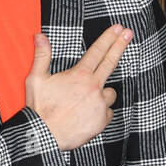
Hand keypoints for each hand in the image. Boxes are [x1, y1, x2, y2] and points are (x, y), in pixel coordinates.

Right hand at [23, 26, 131, 151]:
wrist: (44, 136)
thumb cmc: (40, 108)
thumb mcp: (36, 79)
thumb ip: (42, 56)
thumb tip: (40, 36)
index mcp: (80, 75)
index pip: (98, 51)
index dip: (110, 37)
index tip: (120, 28)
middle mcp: (94, 87)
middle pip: (111, 62)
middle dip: (121, 45)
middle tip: (129, 33)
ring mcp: (100, 104)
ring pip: (110, 93)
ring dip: (102, 94)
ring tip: (85, 101)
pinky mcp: (102, 120)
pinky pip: (107, 112)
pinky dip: (100, 112)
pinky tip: (86, 115)